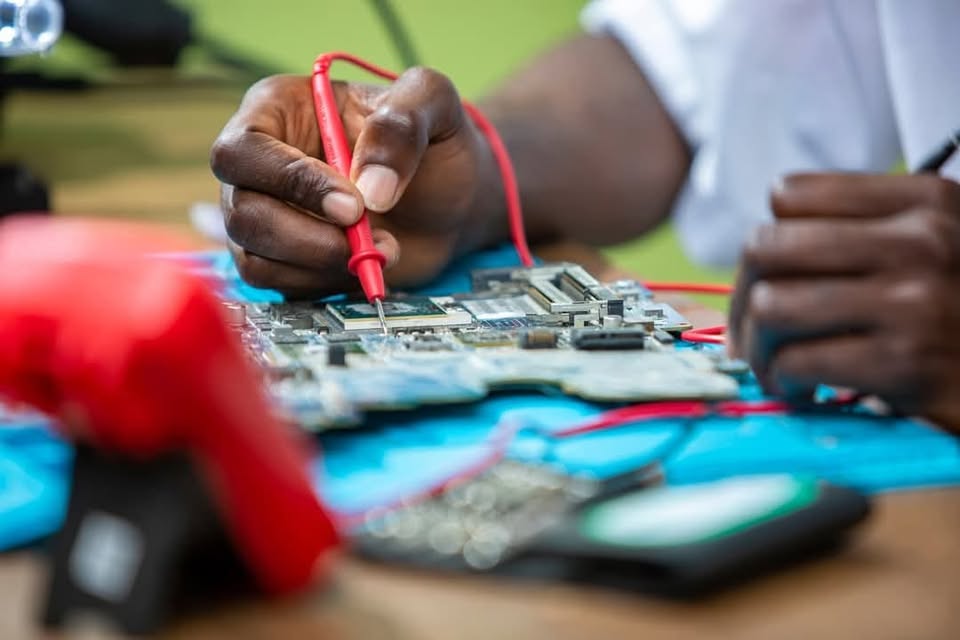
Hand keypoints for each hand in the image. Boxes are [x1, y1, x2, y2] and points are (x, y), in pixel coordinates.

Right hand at [210, 70, 500, 296]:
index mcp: (278, 109)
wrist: (453, 201)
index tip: (353, 207)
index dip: (290, 182)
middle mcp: (259, 163)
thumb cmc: (434, 143)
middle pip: (241, 212)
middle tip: (367, 238)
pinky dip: (326, 283)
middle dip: (306, 238)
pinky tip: (365, 264)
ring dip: (322, 264)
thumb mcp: (432, 105)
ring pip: (256, 258)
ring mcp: (265, 214)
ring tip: (383, 248)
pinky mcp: (282, 258)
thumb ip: (401, 126)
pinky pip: (280, 284)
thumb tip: (370, 189)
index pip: (244, 150)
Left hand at [729, 173, 959, 430]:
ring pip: (771, 306)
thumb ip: (865, 233)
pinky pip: (798, 361)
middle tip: (753, 334)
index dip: (765, 244)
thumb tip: (760, 255)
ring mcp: (913, 300)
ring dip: (758, 348)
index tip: (768, 281)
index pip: (790, 194)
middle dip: (744, 299)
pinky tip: (806, 392)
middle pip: (765, 248)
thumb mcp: (939, 245)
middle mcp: (919, 239)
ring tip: (777, 368)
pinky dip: (786, 381)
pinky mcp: (906, 362)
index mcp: (924, 199)